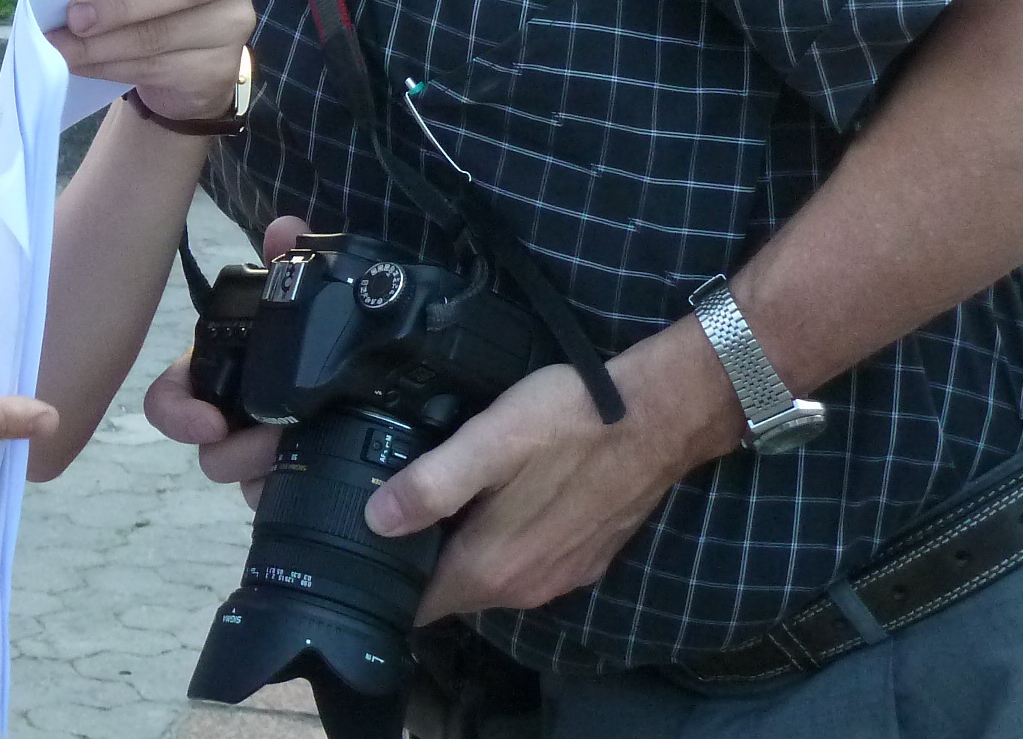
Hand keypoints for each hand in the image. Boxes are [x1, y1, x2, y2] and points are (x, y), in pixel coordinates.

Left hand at [51, 0, 257, 123]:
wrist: (183, 59)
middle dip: (120, 3)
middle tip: (74, 18)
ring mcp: (233, 22)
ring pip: (163, 35)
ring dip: (102, 45)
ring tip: (62, 48)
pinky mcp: (221, 68)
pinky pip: (160, 68)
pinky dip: (112, 67)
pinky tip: (83, 65)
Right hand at [142, 215, 311, 504]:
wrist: (380, 387)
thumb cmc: (320, 338)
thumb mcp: (305, 297)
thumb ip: (290, 259)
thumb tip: (284, 227)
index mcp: (221, 373)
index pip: (169, 400)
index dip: (177, 414)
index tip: (211, 422)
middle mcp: (231, 417)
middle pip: (208, 451)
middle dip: (238, 450)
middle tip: (277, 440)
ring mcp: (258, 454)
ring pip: (242, 481)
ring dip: (264, 472)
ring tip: (303, 453)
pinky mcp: (287, 480)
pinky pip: (273, 499)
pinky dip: (288, 490)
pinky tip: (318, 476)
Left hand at [361, 317, 741, 620]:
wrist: (658, 418)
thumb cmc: (568, 421)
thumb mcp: (487, 442)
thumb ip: (430, 485)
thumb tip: (375, 520)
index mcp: (491, 567)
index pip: (421, 603)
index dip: (390, 577)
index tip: (365, 543)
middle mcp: (523, 588)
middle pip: (453, 592)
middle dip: (423, 560)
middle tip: (401, 505)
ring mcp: (559, 578)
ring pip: (490, 578)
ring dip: (465, 549)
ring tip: (445, 498)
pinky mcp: (585, 561)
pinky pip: (527, 564)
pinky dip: (506, 543)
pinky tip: (502, 500)